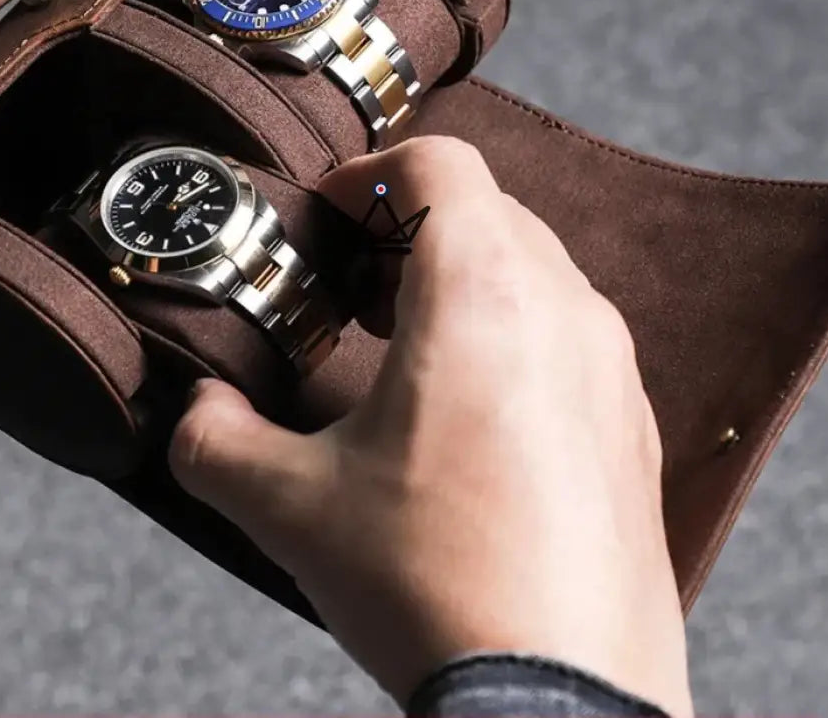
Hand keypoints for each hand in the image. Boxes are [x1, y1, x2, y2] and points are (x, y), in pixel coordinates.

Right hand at [168, 136, 693, 716]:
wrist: (562, 698)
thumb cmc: (441, 587)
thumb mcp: (293, 508)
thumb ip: (216, 440)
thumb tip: (195, 414)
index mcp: (483, 294)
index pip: (440, 163)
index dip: (371, 173)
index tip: (332, 219)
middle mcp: (564, 310)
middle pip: (485, 210)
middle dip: (408, 231)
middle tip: (355, 291)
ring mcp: (610, 365)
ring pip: (533, 268)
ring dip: (464, 280)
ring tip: (408, 345)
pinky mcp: (631, 421)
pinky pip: (570, 334)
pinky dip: (514, 333)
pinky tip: (471, 410)